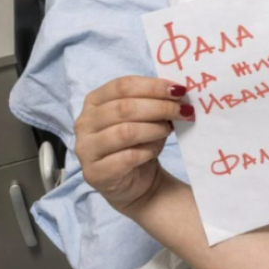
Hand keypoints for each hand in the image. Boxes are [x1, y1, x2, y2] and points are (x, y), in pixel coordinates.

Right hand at [75, 76, 193, 212]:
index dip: (153, 86)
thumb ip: (156, 102)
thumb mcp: (148, 117)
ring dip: (154, 129)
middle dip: (160, 107)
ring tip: (169, 131)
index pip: (122, 86)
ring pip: (125, 132)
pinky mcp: (95, 173)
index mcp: (94, 101)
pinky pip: (127, 158)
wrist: (135, 182)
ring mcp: (86, 149)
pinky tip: (154, 152)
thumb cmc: (140, 143)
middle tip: (184, 111)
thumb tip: (178, 92)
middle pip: (124, 108)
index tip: (179, 90)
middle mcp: (85, 122)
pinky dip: (146, 152)